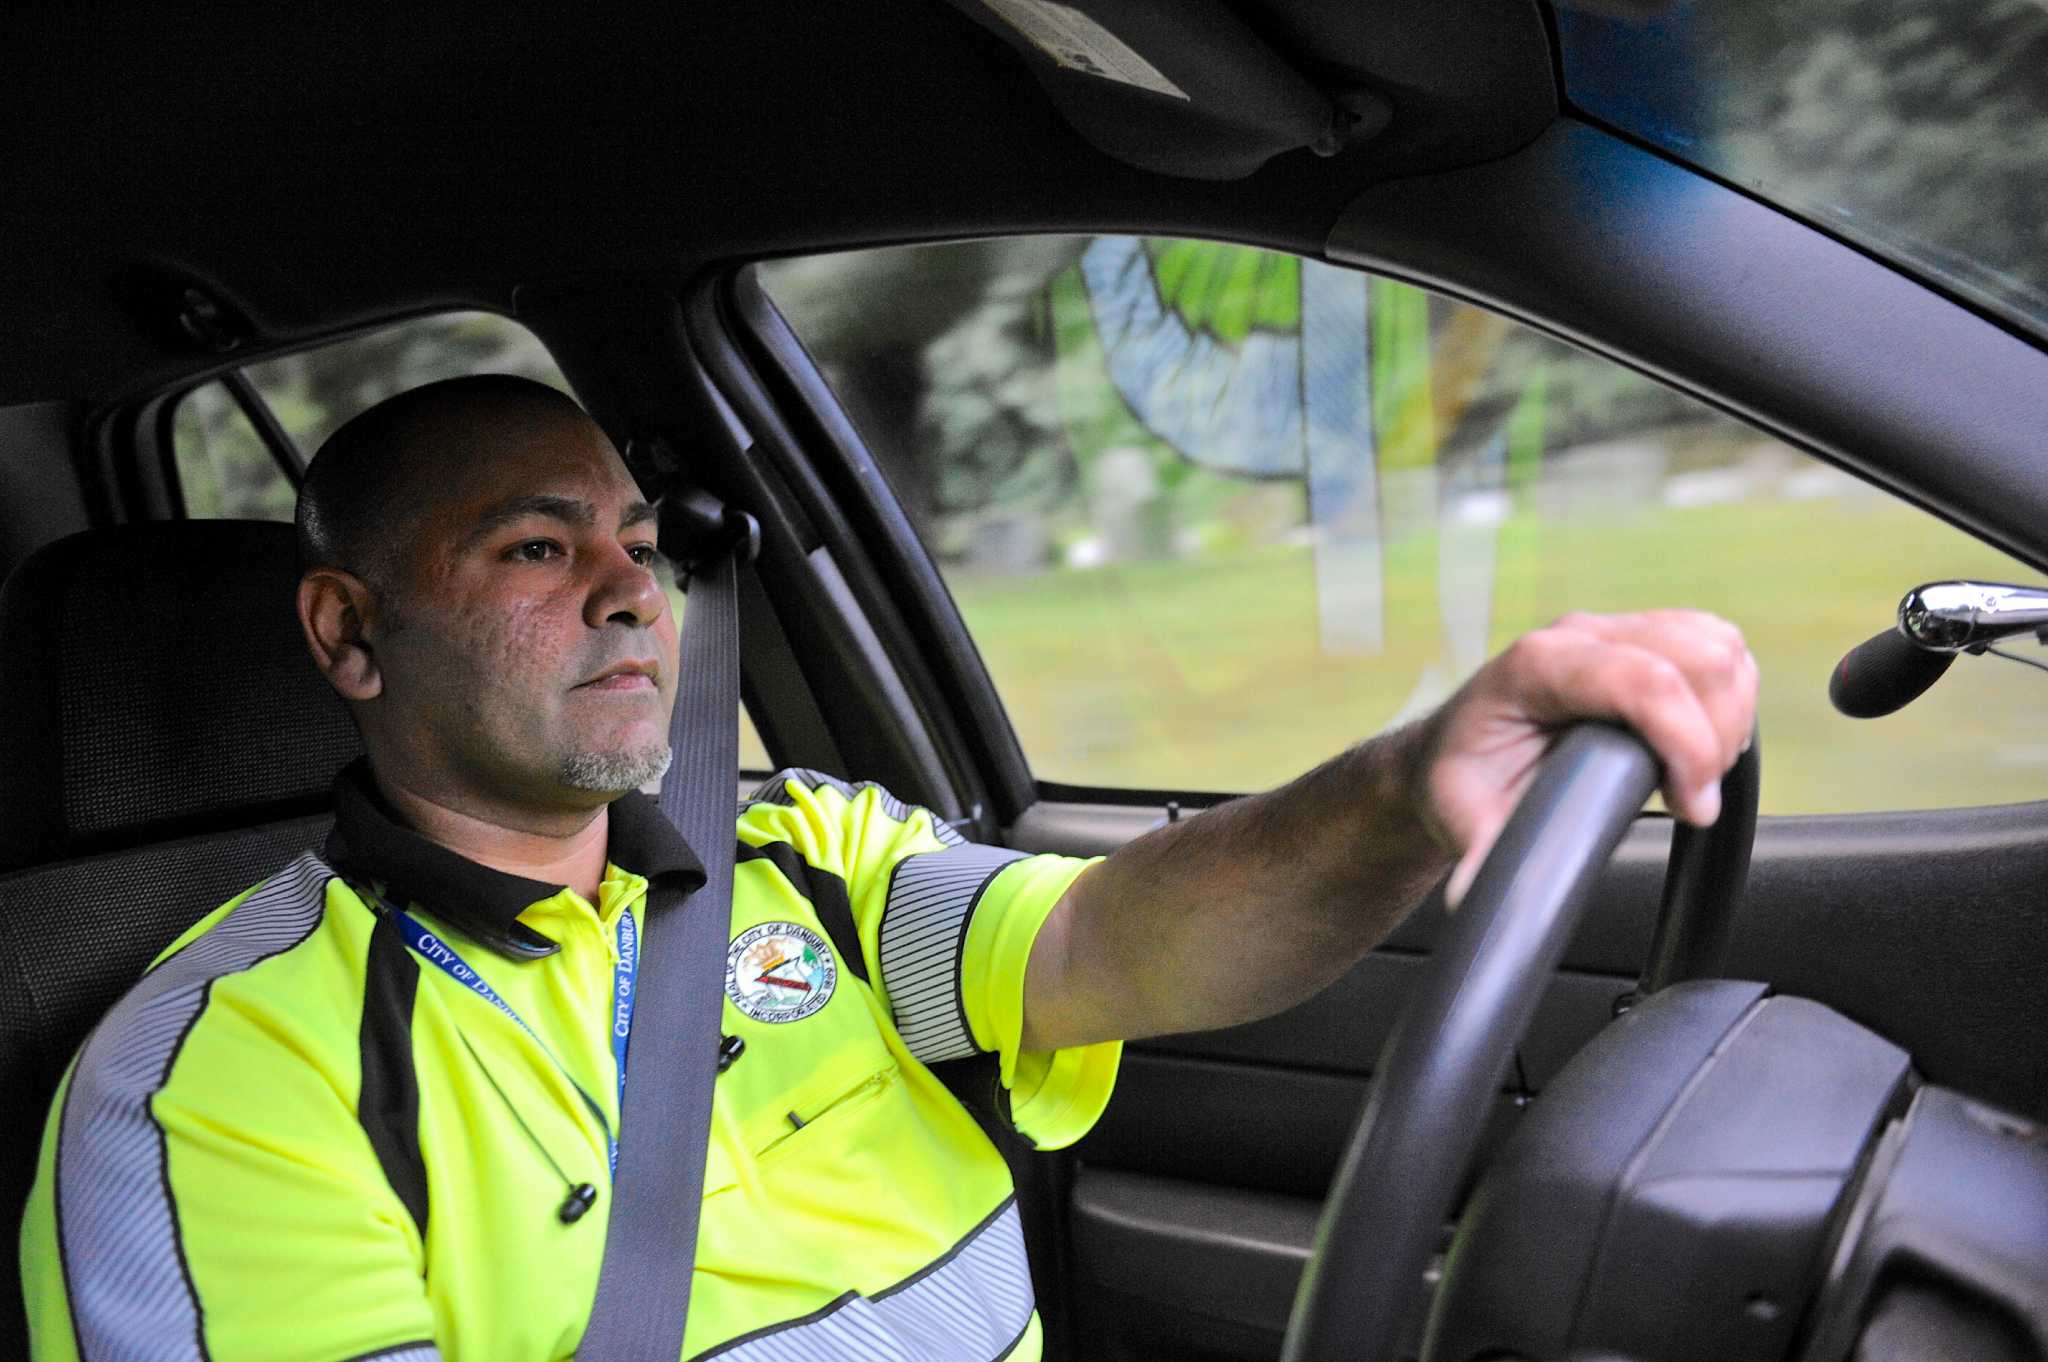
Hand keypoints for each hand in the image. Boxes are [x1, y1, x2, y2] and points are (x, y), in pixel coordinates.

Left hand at [1415, 610, 1758, 907]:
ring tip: (1695, 774)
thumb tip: (1471, 896)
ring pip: (1719, 648)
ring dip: (1729, 717)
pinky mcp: (1645, 636)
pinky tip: (1701, 741)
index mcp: (1537, 667)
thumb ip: (1482, 854)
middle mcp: (1580, 636)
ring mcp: (1615, 629)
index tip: (1693, 808)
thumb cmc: (1464, 774)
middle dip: (1716, 737)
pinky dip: (1731, 694)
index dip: (1689, 746)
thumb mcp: (1463, 817)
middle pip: (1700, 658)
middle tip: (1691, 798)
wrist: (1458, 747)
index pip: (1645, 683)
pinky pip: (1718, 646)